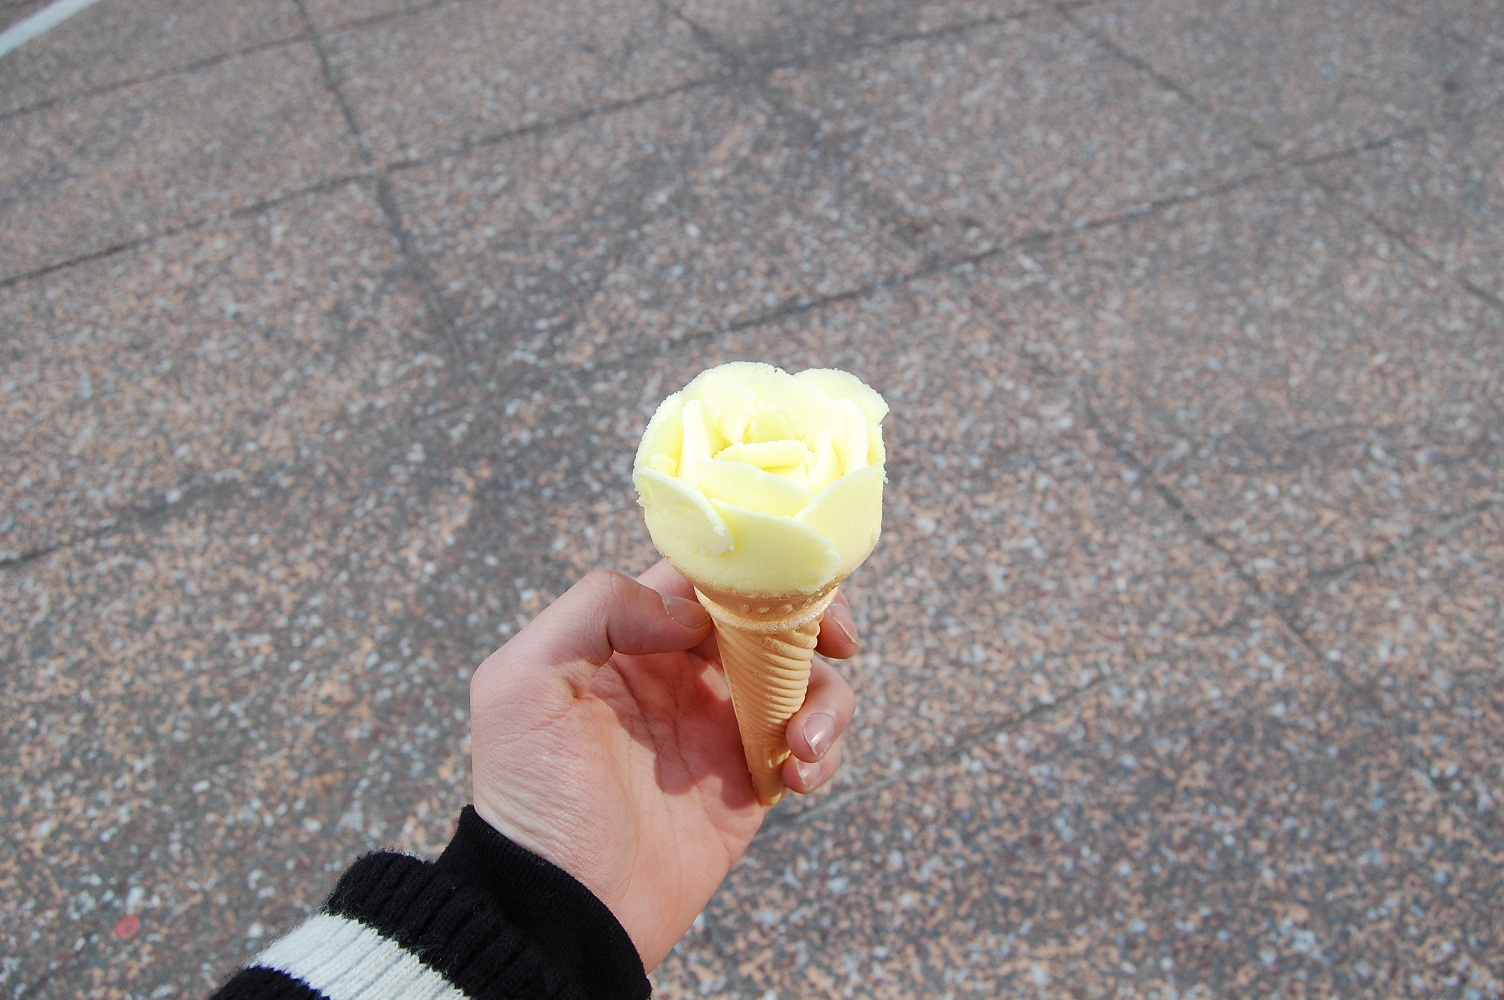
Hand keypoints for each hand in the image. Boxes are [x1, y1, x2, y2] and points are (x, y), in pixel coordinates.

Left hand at [467, 560, 859, 969]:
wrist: (559, 910)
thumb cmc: (528, 798)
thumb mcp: (521, 683)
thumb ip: (593, 611)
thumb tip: (688, 612)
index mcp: (626, 639)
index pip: (701, 579)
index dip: (752, 571)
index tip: (791, 586)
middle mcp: (678, 674)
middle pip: (765, 621)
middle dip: (813, 621)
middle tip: (842, 642)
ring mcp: (717, 730)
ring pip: (799, 682)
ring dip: (825, 699)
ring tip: (806, 742)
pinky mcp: (748, 785)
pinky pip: (807, 748)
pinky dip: (822, 752)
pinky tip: (799, 775)